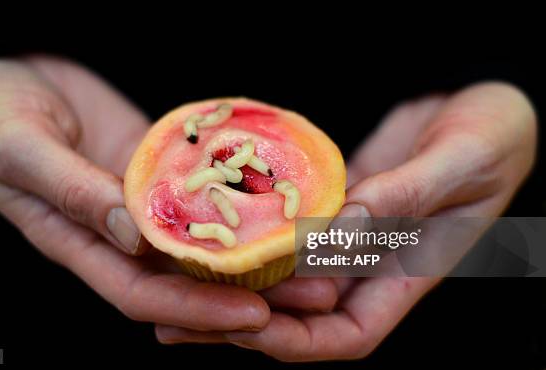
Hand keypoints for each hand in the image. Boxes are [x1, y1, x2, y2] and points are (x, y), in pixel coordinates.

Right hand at [0, 56, 338, 331]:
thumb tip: (130, 233)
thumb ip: (71, 190)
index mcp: (78, 243)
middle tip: (315, 291)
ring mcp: (143, 205)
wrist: (10, 72)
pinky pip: (206, 195)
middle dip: (250, 291)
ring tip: (319, 255)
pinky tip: (285, 204)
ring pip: (207, 241)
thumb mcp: (20, 147)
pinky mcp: (159, 174)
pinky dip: (243, 205)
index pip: (143, 293)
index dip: (197, 310)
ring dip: (261, 254)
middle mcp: (117, 236)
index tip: (255, 314)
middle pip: (189, 279)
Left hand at [154, 82, 537, 360]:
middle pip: (298, 316)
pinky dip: (248, 239)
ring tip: (167, 281)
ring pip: (282, 277)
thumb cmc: (492, 137)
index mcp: (406, 275)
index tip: (239, 325)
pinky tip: (207, 233)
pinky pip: (283, 233)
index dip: (292, 339)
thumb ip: (405, 196)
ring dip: (230, 284)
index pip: (344, 334)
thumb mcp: (460, 163)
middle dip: (239, 322)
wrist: (482, 109)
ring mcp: (346, 239)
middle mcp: (369, 267)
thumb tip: (339, 229)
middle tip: (172, 316)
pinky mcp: (329, 208)